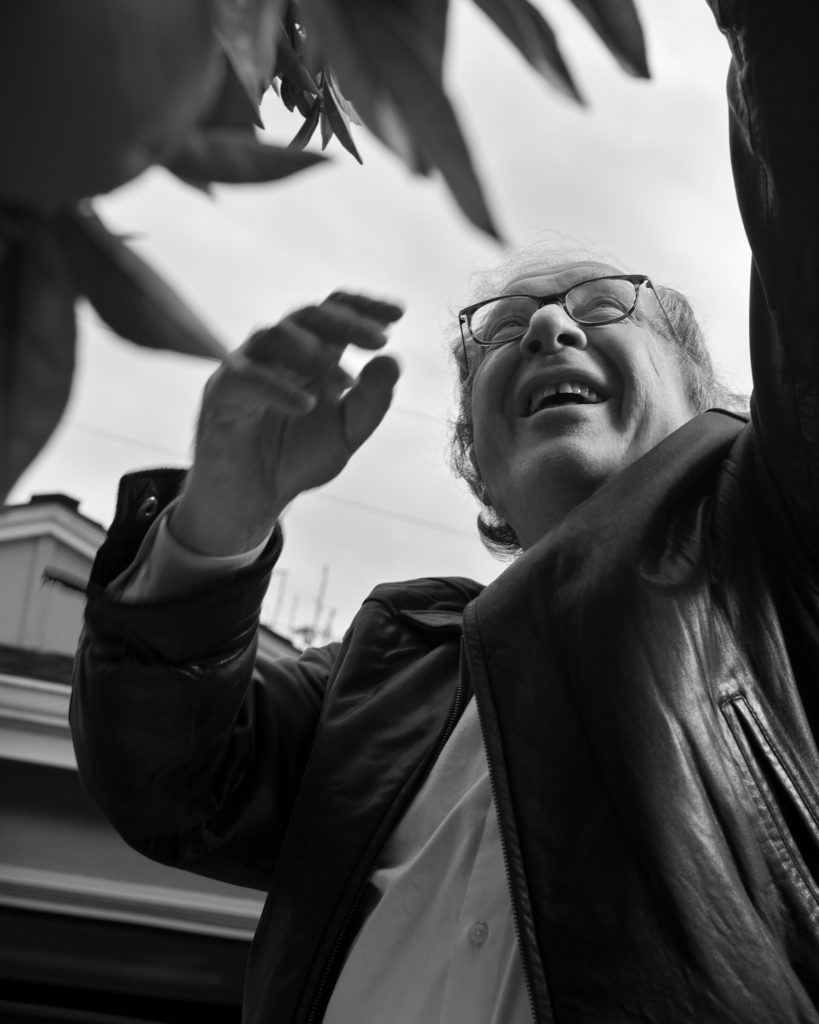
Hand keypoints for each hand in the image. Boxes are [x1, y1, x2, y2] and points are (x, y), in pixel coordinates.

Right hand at [172, 291, 403, 555]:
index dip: (362, 306)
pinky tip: (308, 405)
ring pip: (277, 336)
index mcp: (309, 354)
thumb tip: (393, 361)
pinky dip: (279, 388)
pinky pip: (247, 377)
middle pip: (307, 315)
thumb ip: (372, 401)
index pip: (332, 311)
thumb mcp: (347, 432)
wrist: (254, 499)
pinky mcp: (221, 393)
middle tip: (379, 340)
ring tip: (347, 383)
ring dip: (316, 355)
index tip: (399, 313)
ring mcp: (246, 367)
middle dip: (346, 323)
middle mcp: (276, 352)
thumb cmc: (297, 457)